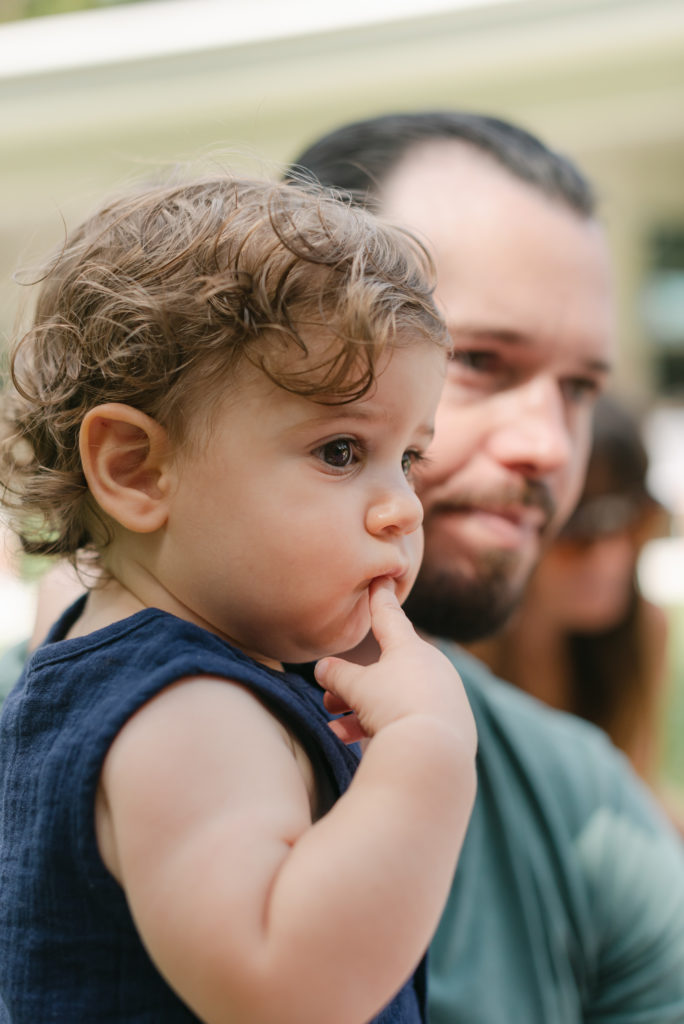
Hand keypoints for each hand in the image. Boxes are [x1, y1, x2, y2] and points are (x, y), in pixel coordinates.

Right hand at [315, 578, 474, 748]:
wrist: (434, 753)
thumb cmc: (393, 707)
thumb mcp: (356, 687)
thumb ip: (337, 675)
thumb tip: (322, 668)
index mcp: (410, 648)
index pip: (389, 616)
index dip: (379, 598)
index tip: (381, 579)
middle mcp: (432, 667)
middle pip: (387, 667)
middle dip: (355, 683)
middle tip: (329, 697)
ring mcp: (444, 697)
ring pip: (396, 696)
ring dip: (362, 709)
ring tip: (335, 726)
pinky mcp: (450, 726)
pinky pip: (411, 718)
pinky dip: (383, 726)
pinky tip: (355, 742)